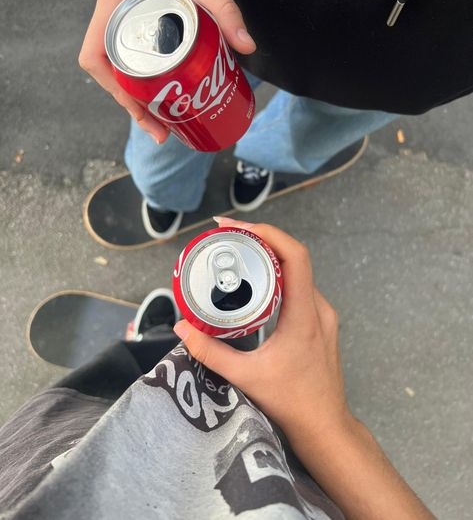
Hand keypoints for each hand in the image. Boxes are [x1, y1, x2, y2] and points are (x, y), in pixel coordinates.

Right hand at [79, 0, 255, 142]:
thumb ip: (224, 6)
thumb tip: (247, 47)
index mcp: (115, 5)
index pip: (94, 57)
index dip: (113, 90)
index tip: (141, 109)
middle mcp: (113, 16)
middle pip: (109, 73)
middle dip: (132, 106)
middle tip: (161, 132)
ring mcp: (123, 19)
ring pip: (121, 69)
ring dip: (139, 98)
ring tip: (165, 124)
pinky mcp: (139, 20)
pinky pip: (134, 57)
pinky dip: (147, 81)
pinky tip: (169, 94)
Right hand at [174, 216, 351, 442]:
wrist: (325, 426)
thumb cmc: (291, 402)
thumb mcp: (246, 377)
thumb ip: (210, 352)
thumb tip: (181, 328)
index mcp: (304, 315)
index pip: (295, 257)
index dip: (269, 233)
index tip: (237, 227)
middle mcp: (319, 308)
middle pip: (294, 258)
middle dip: (261, 239)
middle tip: (228, 236)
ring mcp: (324, 314)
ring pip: (298, 272)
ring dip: (270, 257)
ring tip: (238, 253)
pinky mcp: (321, 322)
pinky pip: (300, 287)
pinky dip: (278, 276)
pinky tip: (256, 283)